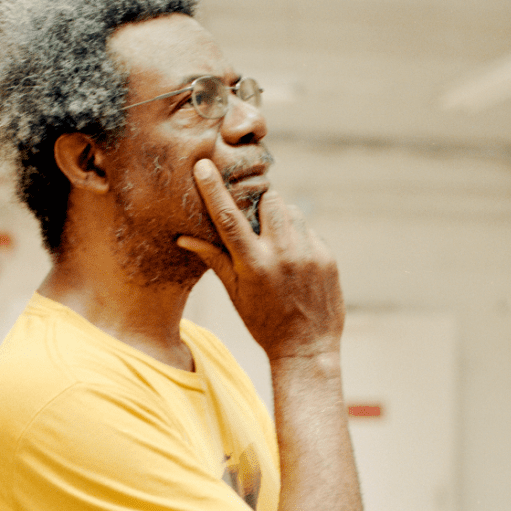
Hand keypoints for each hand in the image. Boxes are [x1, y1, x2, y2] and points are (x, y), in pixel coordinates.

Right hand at [178, 159, 343, 361]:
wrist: (307, 346)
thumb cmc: (263, 322)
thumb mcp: (235, 293)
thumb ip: (214, 259)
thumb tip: (183, 238)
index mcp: (253, 264)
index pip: (228, 217)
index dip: (214, 188)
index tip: (204, 164)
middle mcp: (282, 254)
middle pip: (268, 200)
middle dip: (259, 204)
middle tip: (255, 222)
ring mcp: (308, 253)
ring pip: (291, 211)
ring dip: (280, 219)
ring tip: (276, 246)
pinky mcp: (326, 255)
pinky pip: (308, 229)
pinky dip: (298, 236)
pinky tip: (295, 261)